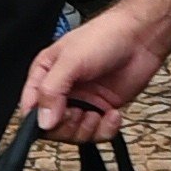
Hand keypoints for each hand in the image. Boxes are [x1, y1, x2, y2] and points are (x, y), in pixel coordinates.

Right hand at [22, 4, 168, 143]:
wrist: (140, 38)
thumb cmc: (104, 36)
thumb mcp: (71, 60)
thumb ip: (52, 90)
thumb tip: (42, 120)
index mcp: (45, 74)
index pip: (30, 107)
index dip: (39, 119)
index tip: (55, 119)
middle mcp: (61, 91)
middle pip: (51, 126)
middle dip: (66, 125)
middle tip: (79, 113)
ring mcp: (82, 102)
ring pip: (74, 134)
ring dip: (87, 129)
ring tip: (97, 113)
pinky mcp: (101, 110)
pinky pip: (97, 133)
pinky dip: (105, 129)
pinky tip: (113, 114)